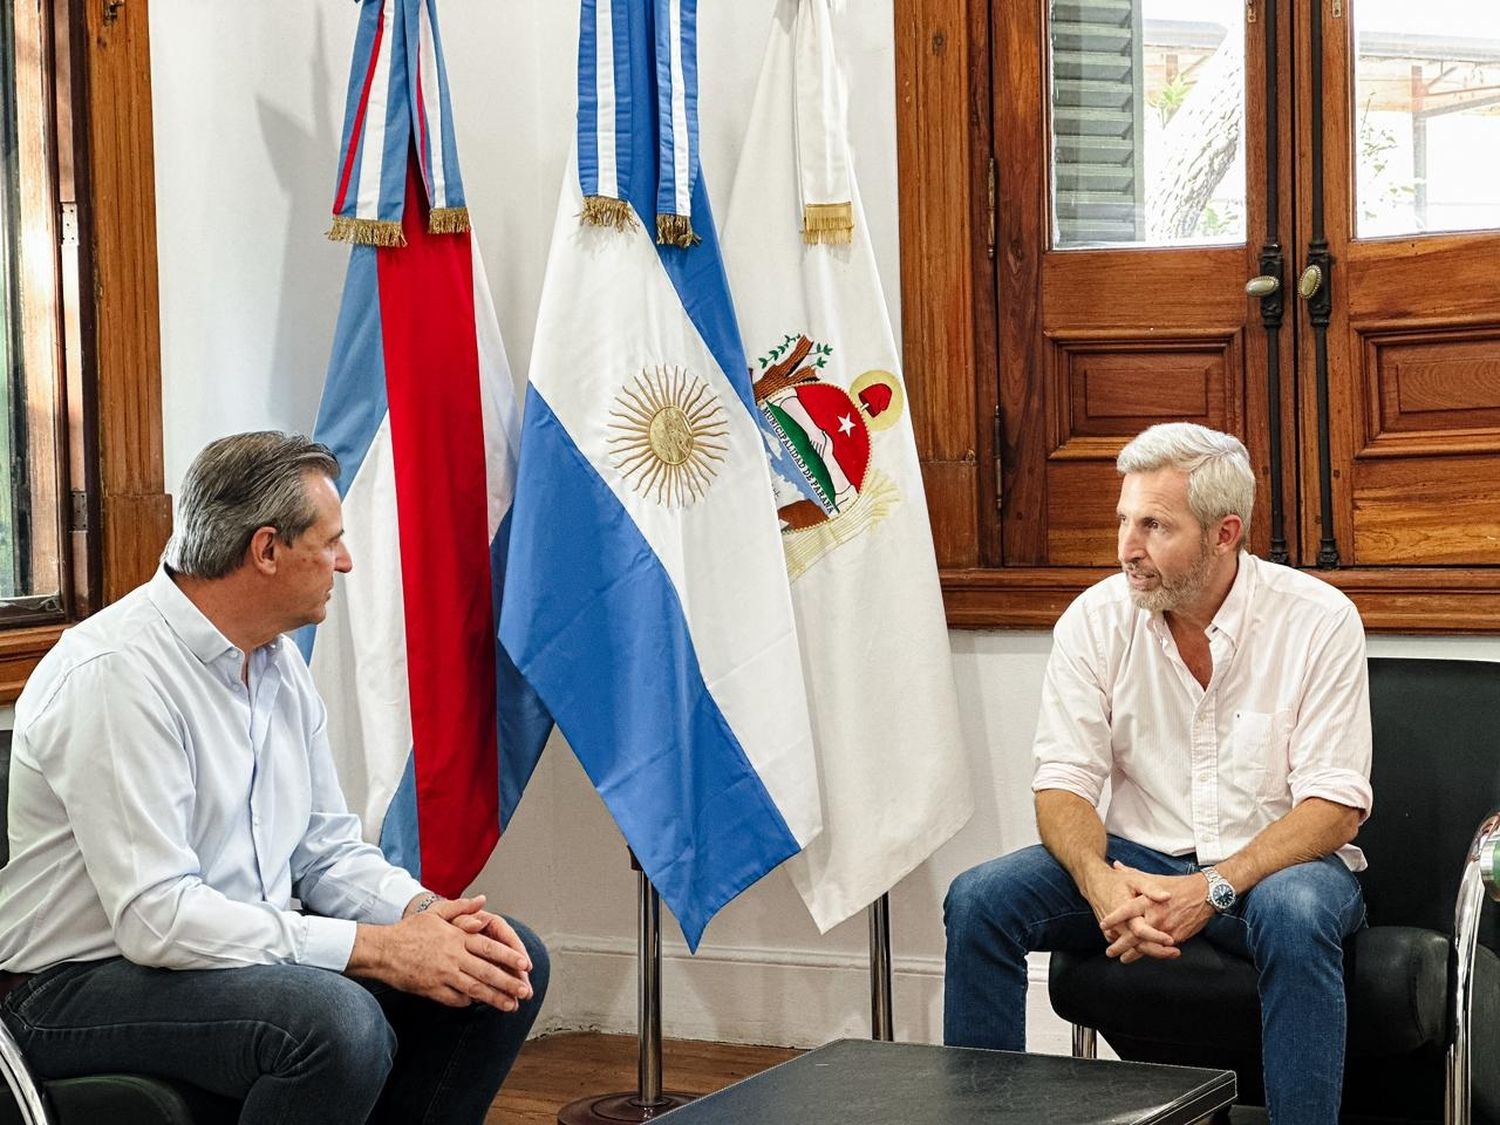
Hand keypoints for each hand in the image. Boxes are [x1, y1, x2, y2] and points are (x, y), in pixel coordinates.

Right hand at [349, 894, 532, 1010]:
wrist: (382, 950)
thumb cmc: (409, 931)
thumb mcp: (435, 913)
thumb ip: (461, 907)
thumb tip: (483, 900)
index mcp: (457, 937)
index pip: (490, 947)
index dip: (509, 956)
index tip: (525, 965)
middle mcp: (453, 957)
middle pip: (487, 972)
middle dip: (509, 983)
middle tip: (526, 992)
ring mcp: (443, 975)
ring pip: (475, 989)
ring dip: (495, 998)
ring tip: (511, 1005)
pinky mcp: (432, 990)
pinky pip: (455, 999)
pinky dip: (469, 1002)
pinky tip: (479, 1004)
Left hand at [1098, 863, 1213, 961]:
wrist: (1205, 894)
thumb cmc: (1177, 885)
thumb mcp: (1153, 877)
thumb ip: (1132, 873)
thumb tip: (1116, 866)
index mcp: (1149, 900)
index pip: (1127, 910)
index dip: (1114, 919)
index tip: (1103, 925)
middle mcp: (1156, 915)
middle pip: (1135, 934)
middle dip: (1120, 945)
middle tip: (1109, 951)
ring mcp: (1167, 928)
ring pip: (1147, 945)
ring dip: (1134, 954)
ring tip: (1124, 959)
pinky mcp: (1177, 936)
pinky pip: (1161, 948)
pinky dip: (1150, 952)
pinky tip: (1142, 956)